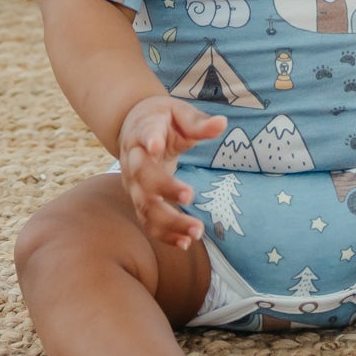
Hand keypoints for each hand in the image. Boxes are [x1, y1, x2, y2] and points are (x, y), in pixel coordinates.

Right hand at [117, 95, 226, 248]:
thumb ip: (198, 123)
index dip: (149, 140)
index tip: (156, 146)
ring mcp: (133, 184)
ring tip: (196, 232)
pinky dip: (164, 235)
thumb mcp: (179, 112)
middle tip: (190, 196)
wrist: (133, 128)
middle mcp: (133, 160)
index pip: (145, 135)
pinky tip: (185, 243)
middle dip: (164, 188)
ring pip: (145, 206)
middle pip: (143, 176)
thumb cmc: (162, 120)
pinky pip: (148, 221)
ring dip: (169, 221)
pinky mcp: (140, 201)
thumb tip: (222, 123)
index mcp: (143, 131)